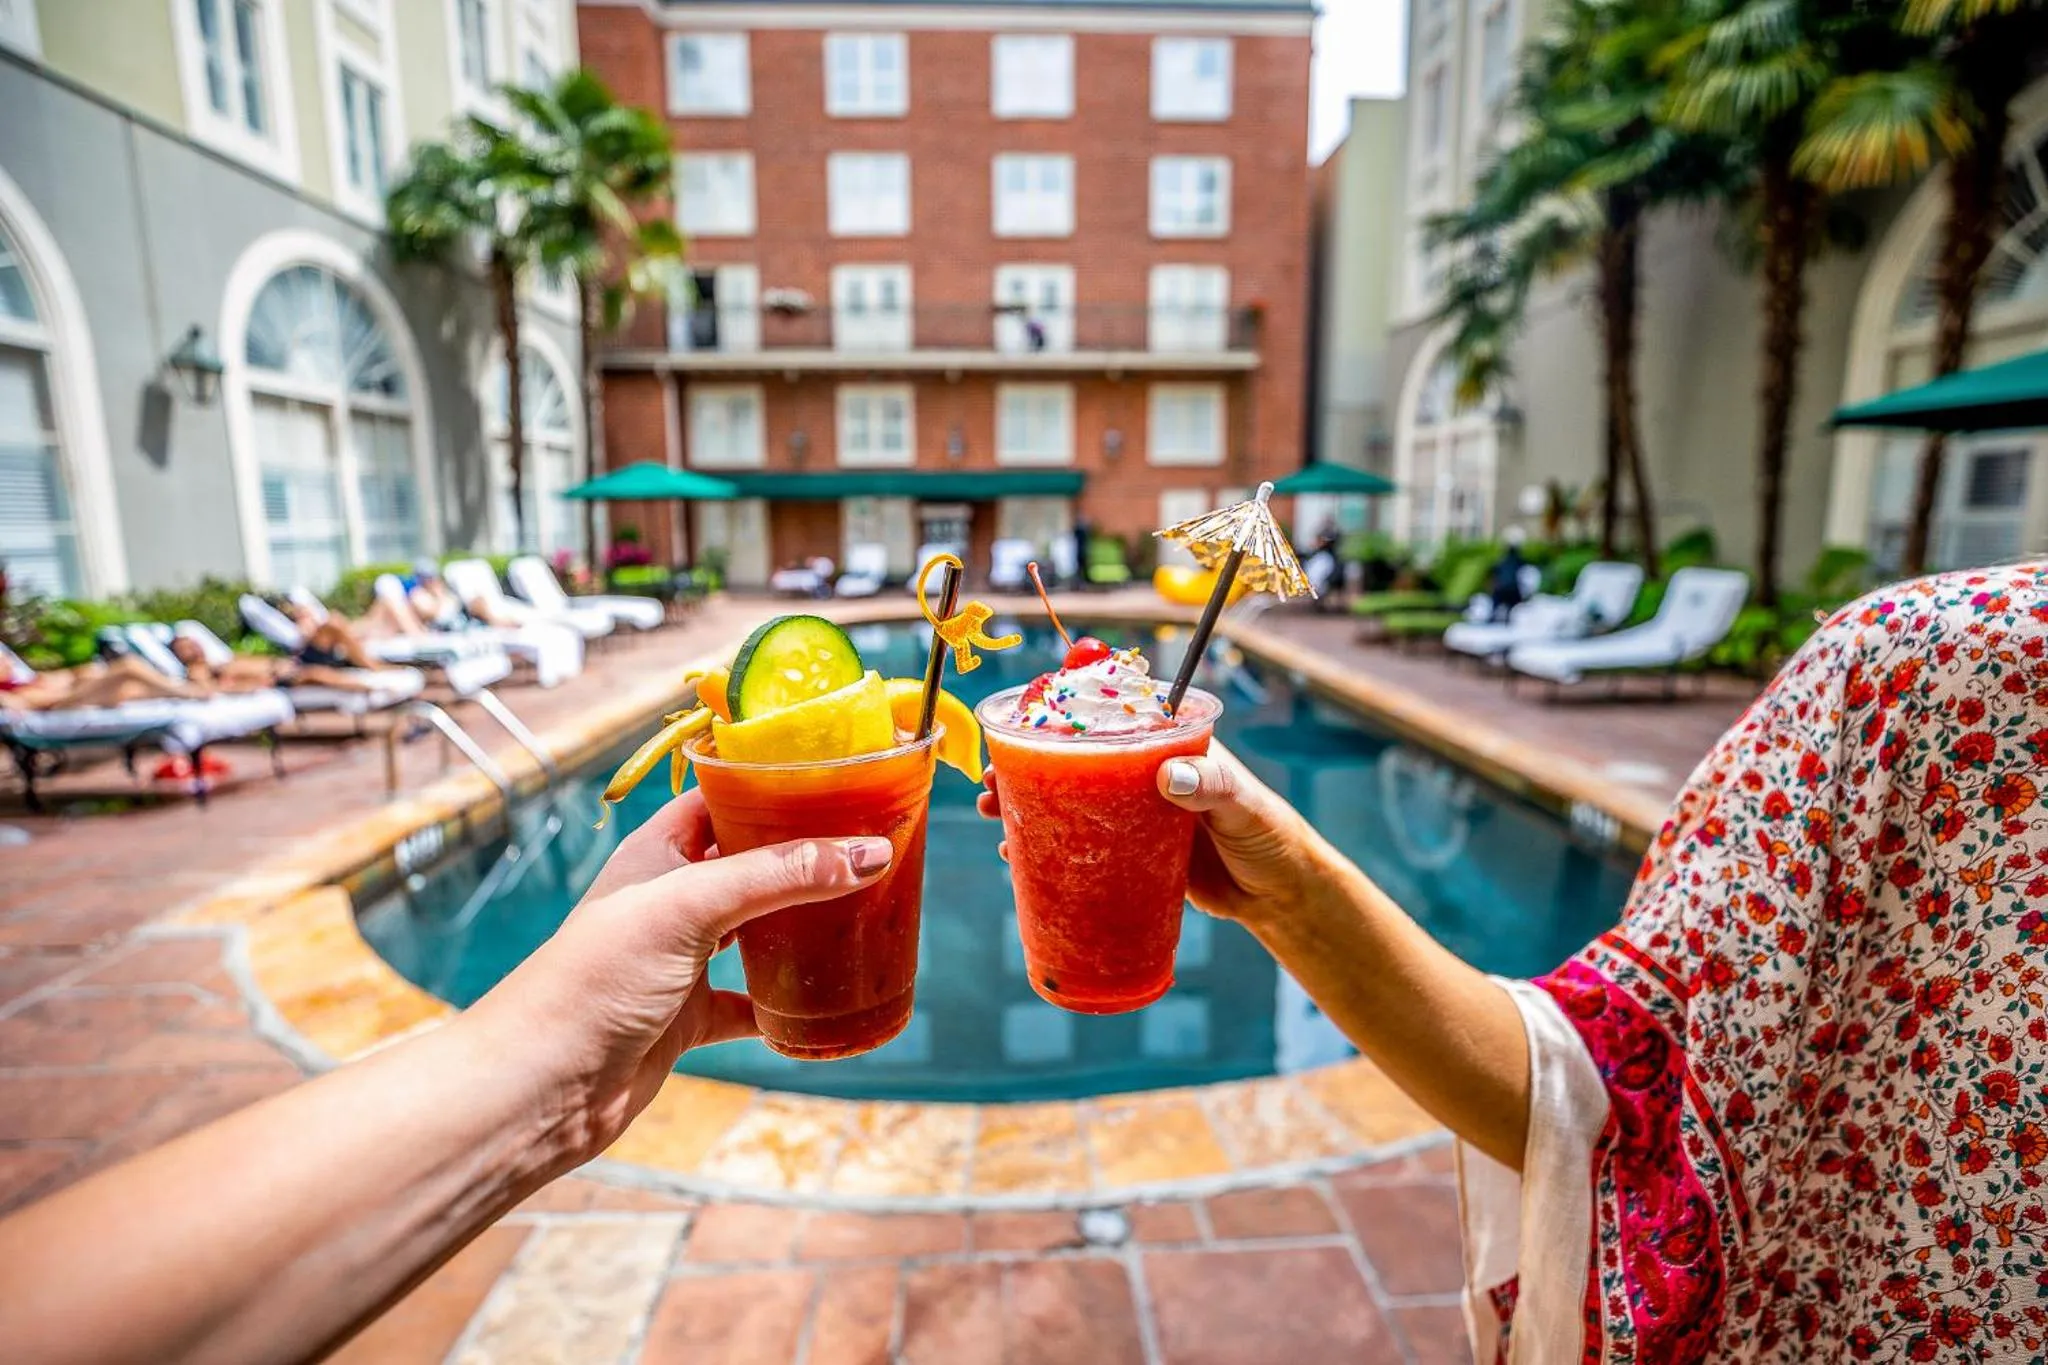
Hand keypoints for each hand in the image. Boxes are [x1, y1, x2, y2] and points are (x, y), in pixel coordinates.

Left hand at [467, 790, 891, 1170]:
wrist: (541, 1087)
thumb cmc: (595, 979)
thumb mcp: (692, 907)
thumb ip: (781, 876)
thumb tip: (871, 853)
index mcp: (657, 853)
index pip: (723, 798)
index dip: (774, 784)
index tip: (840, 778)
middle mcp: (669, 900)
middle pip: (749, 864)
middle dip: (804, 856)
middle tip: (871, 845)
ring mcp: (680, 961)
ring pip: (755, 931)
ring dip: (801, 924)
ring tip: (864, 909)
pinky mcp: (688, 1018)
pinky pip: (751, 1004)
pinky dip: (786, 1004)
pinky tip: (825, 1001)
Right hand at [977, 743, 1325, 928]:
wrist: (1282, 895)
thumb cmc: (1271, 834)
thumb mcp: (1244, 804)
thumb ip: (1211, 786)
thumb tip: (1168, 777)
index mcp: (1168, 746)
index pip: (1107, 719)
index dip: (1059, 720)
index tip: (1019, 729)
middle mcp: (1144, 775)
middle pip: (1074, 760)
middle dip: (1026, 765)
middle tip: (987, 780)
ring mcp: (1134, 816)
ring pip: (1070, 802)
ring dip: (1026, 806)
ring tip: (990, 816)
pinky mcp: (1132, 855)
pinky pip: (1082, 845)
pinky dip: (1047, 848)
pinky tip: (1016, 857)